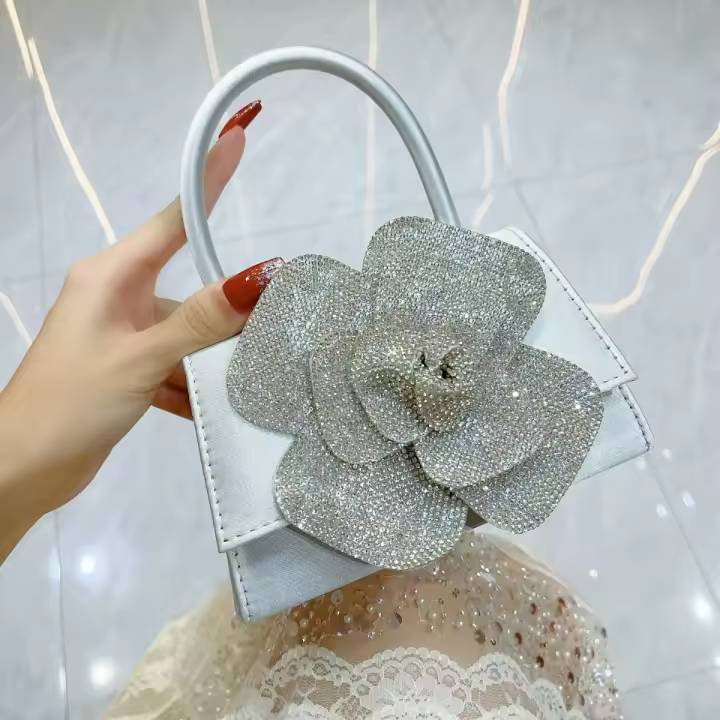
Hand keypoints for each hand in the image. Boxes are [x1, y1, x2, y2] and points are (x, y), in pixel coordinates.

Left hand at [0, 119, 280, 561]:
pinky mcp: (127, 367)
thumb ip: (201, 320)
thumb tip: (261, 276)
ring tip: (253, 375)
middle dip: (227, 309)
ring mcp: (122, 333)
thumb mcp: (141, 358)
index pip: (172, 219)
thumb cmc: (72, 402)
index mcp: (111, 276)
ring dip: (211, 358)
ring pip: (187, 332)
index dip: (209, 179)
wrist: (23, 469)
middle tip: (277, 317)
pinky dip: (192, 385)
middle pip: (190, 286)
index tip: (240, 136)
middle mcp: (117, 296)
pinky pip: (175, 364)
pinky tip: (213, 407)